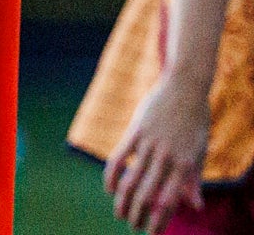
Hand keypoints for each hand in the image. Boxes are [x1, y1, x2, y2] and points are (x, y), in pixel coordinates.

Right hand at [104, 75, 208, 232]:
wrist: (184, 88)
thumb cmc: (194, 121)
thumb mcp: (199, 151)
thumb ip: (193, 180)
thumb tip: (195, 206)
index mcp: (186, 165)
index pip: (169, 202)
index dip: (159, 221)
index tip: (151, 234)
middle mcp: (167, 157)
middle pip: (148, 195)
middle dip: (139, 216)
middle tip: (133, 227)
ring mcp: (150, 144)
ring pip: (132, 180)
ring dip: (124, 202)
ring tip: (120, 214)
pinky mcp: (135, 131)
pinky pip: (119, 158)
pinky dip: (112, 176)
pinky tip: (110, 189)